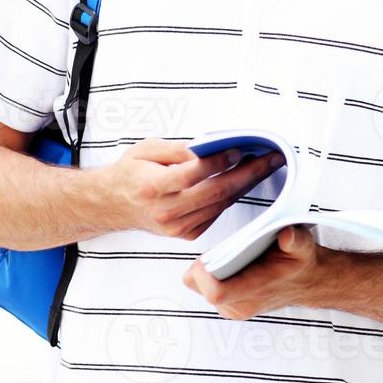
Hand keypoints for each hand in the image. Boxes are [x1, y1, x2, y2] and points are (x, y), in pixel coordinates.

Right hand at [96, 139, 283, 239]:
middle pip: (213, 192)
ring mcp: (176, 227)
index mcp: (152, 187)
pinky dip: (231, 198)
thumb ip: (176, 149)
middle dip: (246, 173)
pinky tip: (244, 182)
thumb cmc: (131, 172)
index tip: (237, 149)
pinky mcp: (185, 234)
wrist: (112, 205)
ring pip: (219, 204)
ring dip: (245, 185)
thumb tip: (207, 147)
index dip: (217, 162)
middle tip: (270, 158)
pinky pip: (215, 214)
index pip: (191, 174)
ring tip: (264, 166)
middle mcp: (165, 211)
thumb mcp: (145, 149)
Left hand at [183, 226, 329, 319]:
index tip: (205, 256)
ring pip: (200, 289)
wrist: (309, 282)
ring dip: (206, 271)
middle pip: (201, 289)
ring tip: (225, 255)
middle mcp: (241, 306)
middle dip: (202, 267)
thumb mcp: (303, 245)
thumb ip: (295, 240)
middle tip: (219, 249)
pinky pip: (205, 290)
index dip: (203, 275)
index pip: (216, 293)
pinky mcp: (230, 308)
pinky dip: (210, 276)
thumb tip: (286, 235)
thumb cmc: (301, 261)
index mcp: (256, 291)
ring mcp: (234, 309)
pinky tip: (227, 264)